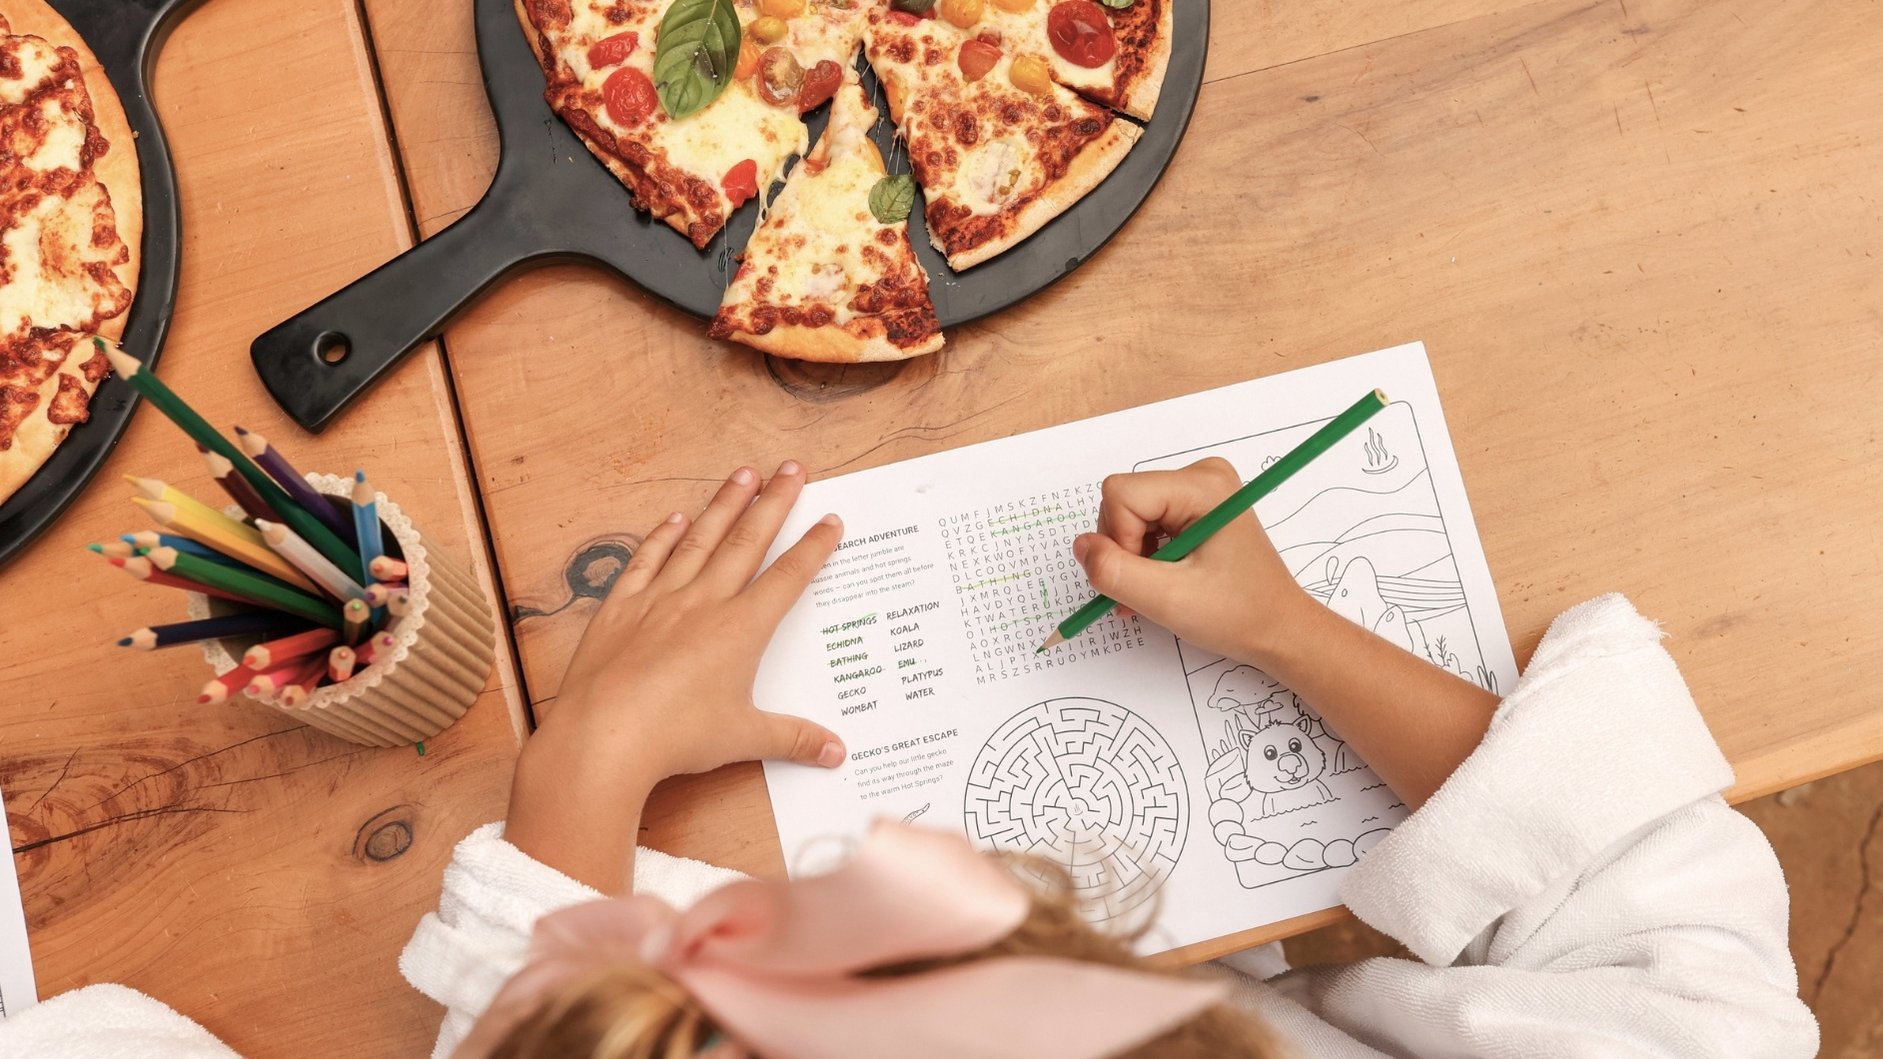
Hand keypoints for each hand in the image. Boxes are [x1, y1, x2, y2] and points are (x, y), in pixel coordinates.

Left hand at [508, 461, 843, 889]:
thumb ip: (793, 738)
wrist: (604, 736)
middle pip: (747, 542)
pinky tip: (675, 519)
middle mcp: (704, 603)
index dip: (813, 547)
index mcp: (741, 629)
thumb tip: (836, 753)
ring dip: (724, 505)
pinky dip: (663, 537)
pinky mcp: (621, 609)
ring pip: (700, 540)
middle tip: (792, 468)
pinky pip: (647, 562)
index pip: (788, 578)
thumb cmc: (675, 738)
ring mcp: (660, 600)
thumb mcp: (744, 739)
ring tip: (743, 474)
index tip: (829, 519)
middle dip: (774, 503)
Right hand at [1074, 457, 1310, 666]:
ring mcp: (1198, 490)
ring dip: (1132, 556)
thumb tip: (1081, 546)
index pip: (1121, 495)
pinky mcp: (1194, 507)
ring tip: (1155, 590)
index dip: (1118, 540)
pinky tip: (1161, 580)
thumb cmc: (1238, 614)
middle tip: (1147, 590)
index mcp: (1203, 486)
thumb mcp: (1168, 600)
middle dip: (1124, 549)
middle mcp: (1201, 477)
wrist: (1278, 629)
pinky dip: (1143, 554)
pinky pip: (1145, 520)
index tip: (1145, 577)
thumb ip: (1114, 572)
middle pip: (1122, 501)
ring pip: (1129, 513)